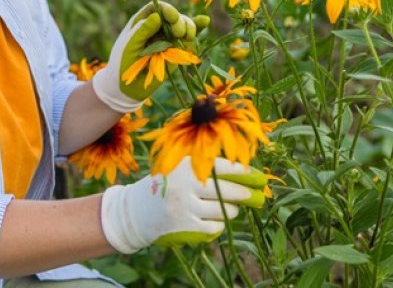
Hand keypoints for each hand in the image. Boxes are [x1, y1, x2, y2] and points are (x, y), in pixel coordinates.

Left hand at [92, 1, 207, 112]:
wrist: (128, 85)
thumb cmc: (123, 61)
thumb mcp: (129, 44)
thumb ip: (142, 30)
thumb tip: (157, 16)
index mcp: (144, 21)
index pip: (158, 8)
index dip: (167, 9)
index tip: (172, 17)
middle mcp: (158, 26)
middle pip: (175, 16)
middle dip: (179, 22)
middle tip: (177, 33)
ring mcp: (169, 38)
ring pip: (185, 26)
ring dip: (189, 28)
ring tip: (187, 36)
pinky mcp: (178, 51)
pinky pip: (189, 39)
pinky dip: (198, 30)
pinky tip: (205, 21)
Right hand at [100, 157, 261, 253]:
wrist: (134, 212)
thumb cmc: (165, 186)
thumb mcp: (179, 168)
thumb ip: (205, 167)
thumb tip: (244, 173)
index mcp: (186, 166)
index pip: (223, 167)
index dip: (244, 172)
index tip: (257, 177)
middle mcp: (185, 184)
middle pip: (228, 190)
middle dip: (245, 194)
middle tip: (255, 197)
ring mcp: (185, 206)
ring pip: (224, 210)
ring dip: (232, 210)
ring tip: (230, 208)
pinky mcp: (184, 226)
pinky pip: (214, 226)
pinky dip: (218, 224)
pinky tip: (213, 220)